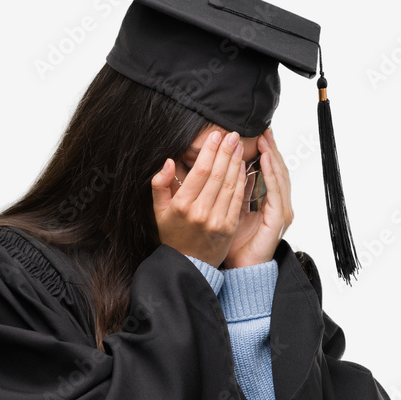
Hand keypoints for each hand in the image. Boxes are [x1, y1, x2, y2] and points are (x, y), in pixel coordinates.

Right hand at [151, 129, 246, 267]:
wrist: (188, 265)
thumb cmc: (173, 235)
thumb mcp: (158, 211)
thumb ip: (159, 184)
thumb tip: (169, 162)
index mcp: (182, 205)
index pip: (201, 171)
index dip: (210, 151)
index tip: (216, 136)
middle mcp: (200, 212)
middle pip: (218, 174)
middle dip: (226, 151)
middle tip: (232, 135)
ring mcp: (217, 221)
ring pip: (230, 184)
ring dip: (236, 162)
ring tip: (238, 146)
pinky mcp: (229, 228)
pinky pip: (237, 199)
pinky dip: (242, 180)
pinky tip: (242, 167)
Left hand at [223, 127, 292, 267]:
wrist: (241, 269)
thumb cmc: (234, 244)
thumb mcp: (230, 212)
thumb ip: (231, 192)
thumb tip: (225, 170)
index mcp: (268, 203)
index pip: (269, 172)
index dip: (265, 153)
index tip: (257, 135)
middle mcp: (278, 205)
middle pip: (278, 170)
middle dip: (271, 149)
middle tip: (264, 129)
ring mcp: (281, 211)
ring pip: (280, 176)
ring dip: (273, 156)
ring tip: (266, 138)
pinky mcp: (279, 219)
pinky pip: (276, 190)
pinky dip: (272, 173)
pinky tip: (267, 159)